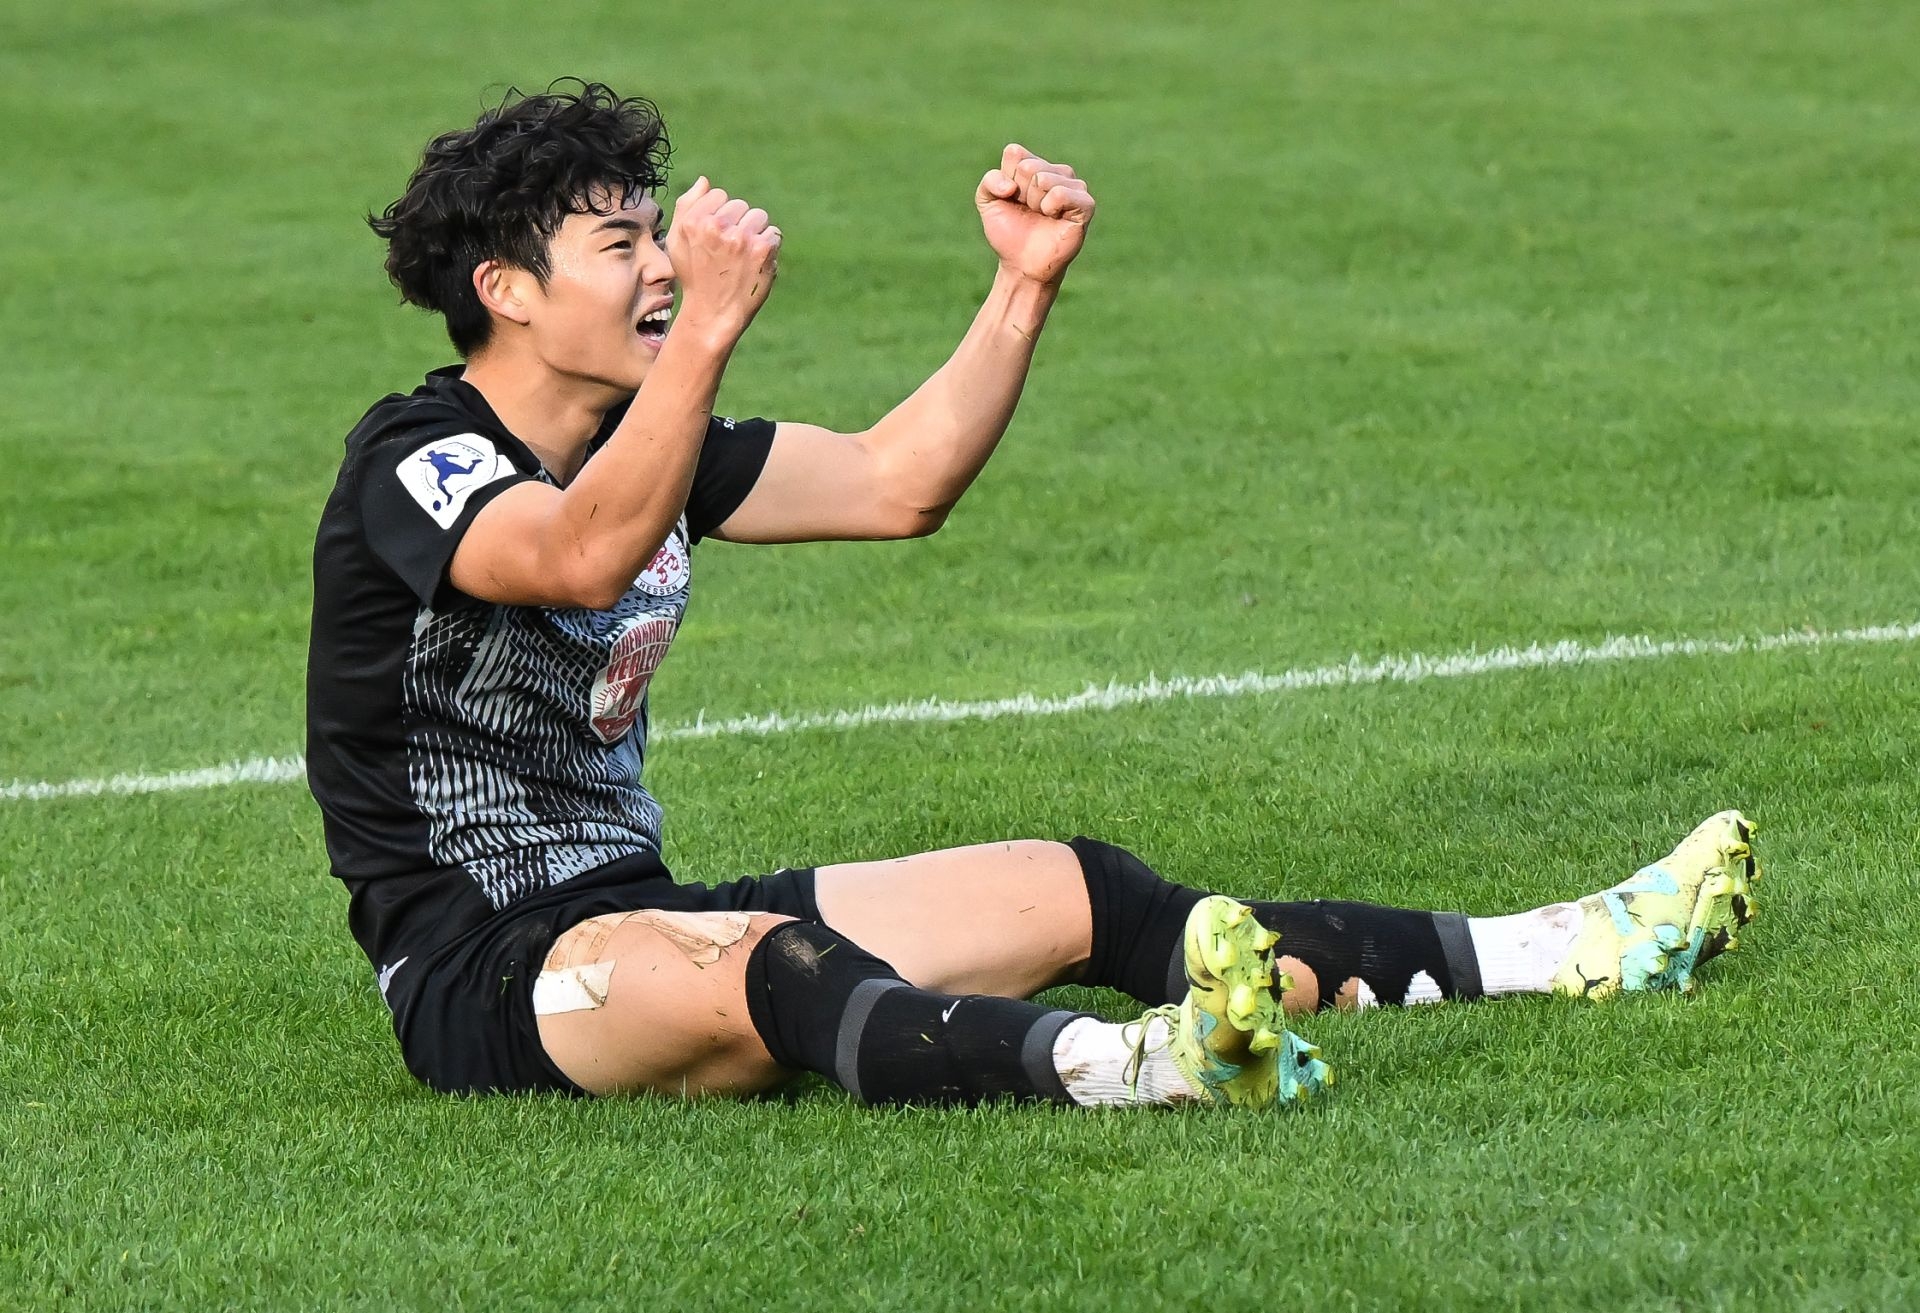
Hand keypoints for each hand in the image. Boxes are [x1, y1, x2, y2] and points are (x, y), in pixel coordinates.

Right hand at [666, 176, 781, 344]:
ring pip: (759, 217)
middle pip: (740, 205)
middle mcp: (717, 226)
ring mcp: (741, 238)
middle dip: (737, 224)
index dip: (719, 216)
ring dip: (755, 233)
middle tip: (728, 253)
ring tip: (742, 257)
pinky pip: (773, 234)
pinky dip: (768, 248)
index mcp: (694, 221)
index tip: (714, 239)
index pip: (718, 195)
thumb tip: (704, 180)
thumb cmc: (694, 276)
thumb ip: (687, 207)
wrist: (713, 313)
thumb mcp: (677, 241)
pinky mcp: (762, 249)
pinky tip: (755, 264)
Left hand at [975, 144, 1095, 285]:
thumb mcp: (987, 203)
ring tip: (1041, 216)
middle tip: (1028, 211)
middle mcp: (1056, 171)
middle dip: (1021, 194)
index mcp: (1035, 164)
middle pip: (1028, 167)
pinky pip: (1062, 192)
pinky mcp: (1085, 204)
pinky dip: (1050, 207)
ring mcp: (1073, 186)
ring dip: (1034, 203)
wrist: (1023, 264)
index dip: (1007, 180)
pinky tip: (1053, 217)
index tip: (1012, 199)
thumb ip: (989, 182)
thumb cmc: (1009, 233)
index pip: (1015, 154)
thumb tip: (1010, 185)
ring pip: (1043, 178)